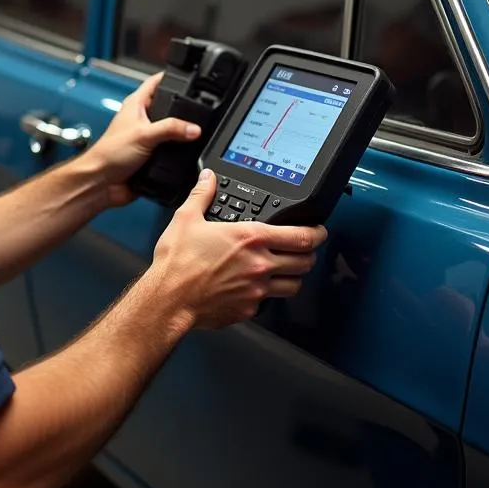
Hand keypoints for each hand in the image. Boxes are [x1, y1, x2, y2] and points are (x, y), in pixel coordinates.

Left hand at [84, 71, 202, 207]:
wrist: (102, 183)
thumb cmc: (109, 154)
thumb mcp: (144, 135)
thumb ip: (171, 129)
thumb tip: (194, 128)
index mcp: (135, 105)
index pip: (155, 82)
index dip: (170, 76)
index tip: (189, 76)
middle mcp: (141, 119)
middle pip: (167, 106)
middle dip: (182, 108)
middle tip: (199, 108)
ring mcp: (146, 137)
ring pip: (170, 129)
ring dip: (180, 133)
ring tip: (196, 131)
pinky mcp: (150, 155)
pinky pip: (169, 150)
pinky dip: (177, 151)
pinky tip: (186, 153)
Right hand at [151, 170, 327, 329]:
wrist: (168, 299)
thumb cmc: (177, 263)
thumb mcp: (187, 219)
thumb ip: (202, 194)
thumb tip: (208, 178)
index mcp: (250, 238)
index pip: (301, 236)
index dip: (317, 232)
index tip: (319, 231)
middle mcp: (260, 264)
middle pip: (305, 261)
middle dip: (309, 254)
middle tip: (305, 249)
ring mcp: (257, 290)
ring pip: (294, 285)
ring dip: (295, 276)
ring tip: (288, 270)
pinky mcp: (248, 310)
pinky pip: (269, 303)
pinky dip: (268, 295)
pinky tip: (258, 288)